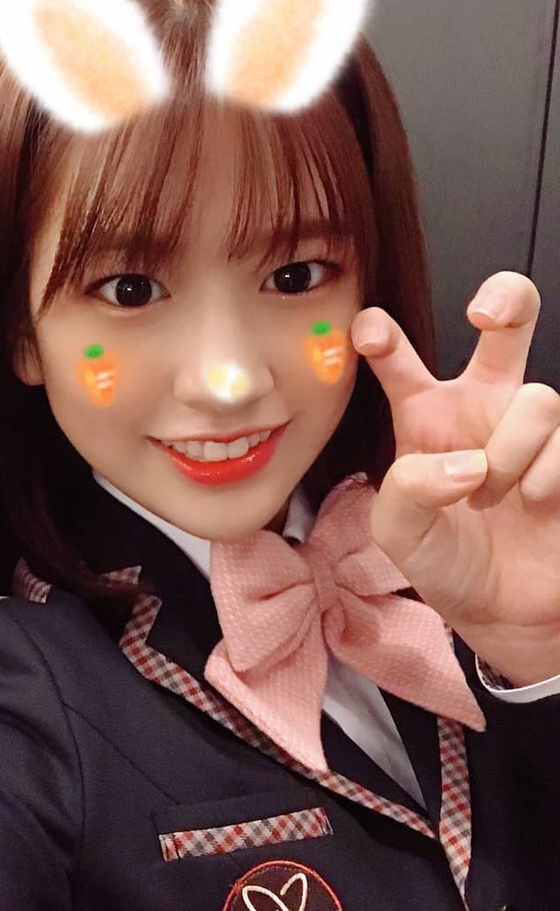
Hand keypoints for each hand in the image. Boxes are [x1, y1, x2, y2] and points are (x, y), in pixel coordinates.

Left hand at [352, 271, 559, 685]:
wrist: (505, 612)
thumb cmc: (445, 562)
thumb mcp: (399, 531)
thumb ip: (409, 488)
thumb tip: (462, 462)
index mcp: (426, 416)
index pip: (400, 362)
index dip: (383, 337)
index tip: (368, 330)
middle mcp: (482, 408)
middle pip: (508, 325)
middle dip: (506, 299)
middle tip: (487, 312)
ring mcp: (532, 427)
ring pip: (538, 399)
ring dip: (510, 453)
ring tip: (490, 497)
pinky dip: (543, 476)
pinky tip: (531, 504)